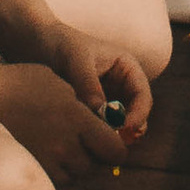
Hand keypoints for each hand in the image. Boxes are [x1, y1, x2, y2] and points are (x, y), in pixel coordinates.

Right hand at [0, 59, 125, 184]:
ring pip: (77, 175)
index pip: (115, 150)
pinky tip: (48, 151)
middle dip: (96, 156)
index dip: (117, 148)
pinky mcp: (32, 169)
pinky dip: (58, 170)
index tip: (113, 142)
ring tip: (62, 143)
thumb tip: (107, 123)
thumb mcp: (60, 84)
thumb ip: (86, 106)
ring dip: (76, 164)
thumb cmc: (21, 83)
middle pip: (96, 166)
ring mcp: (47, 161)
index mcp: (77, 118)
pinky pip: (57, 180)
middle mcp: (65, 144)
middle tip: (85, 141)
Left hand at [34, 16, 154, 145]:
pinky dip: (100, 134)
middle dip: (129, 130)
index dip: (139, 114)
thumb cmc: (65, 46)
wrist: (46, 47)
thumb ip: (89, 85)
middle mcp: (124, 86)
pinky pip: (104, 126)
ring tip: (98, 140)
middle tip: (114, 142)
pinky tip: (86, 137)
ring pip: (122, 124)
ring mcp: (112, 100)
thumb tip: (100, 112)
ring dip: (114, 134)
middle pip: (137, 114)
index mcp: (128, 69)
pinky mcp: (98, 111)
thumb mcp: (77, 61)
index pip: (143, 95)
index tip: (126, 128)